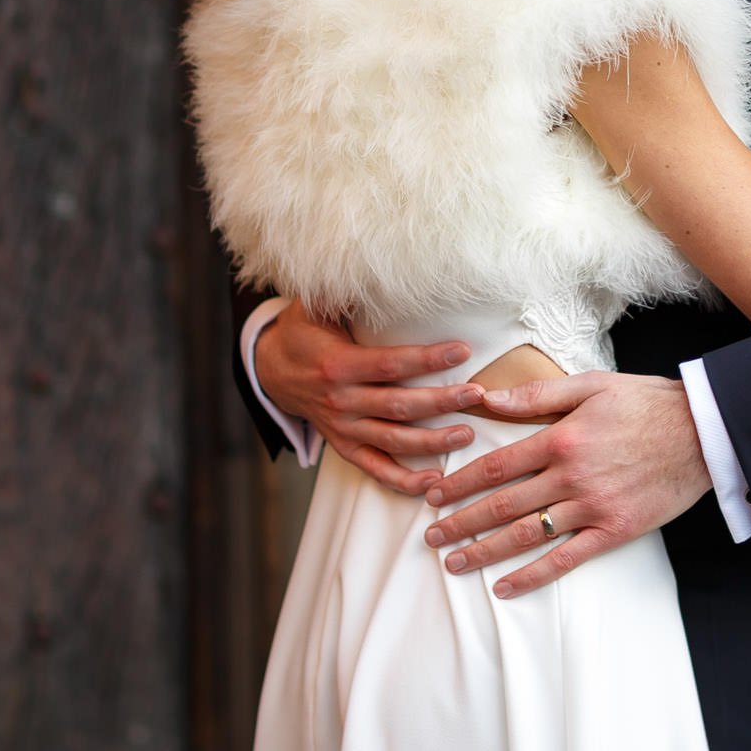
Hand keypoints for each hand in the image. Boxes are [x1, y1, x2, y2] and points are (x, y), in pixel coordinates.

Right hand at [254, 301, 488, 494]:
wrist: (272, 369)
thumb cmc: (304, 331)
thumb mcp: (315, 305)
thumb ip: (344, 293)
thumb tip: (374, 268)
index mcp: (337, 365)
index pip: (391, 364)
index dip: (428, 359)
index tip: (463, 350)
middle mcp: (340, 401)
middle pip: (398, 406)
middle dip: (441, 402)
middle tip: (477, 394)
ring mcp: (342, 428)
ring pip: (392, 441)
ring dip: (431, 443)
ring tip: (468, 435)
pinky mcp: (344, 446)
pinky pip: (374, 469)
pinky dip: (402, 480)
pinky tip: (433, 482)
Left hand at [420, 371, 709, 597]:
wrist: (703, 433)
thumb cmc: (647, 403)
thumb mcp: (590, 385)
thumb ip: (536, 396)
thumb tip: (486, 397)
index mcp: (561, 439)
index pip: (496, 466)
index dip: (460, 483)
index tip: (433, 496)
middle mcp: (570, 476)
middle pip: (503, 505)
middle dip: (461, 522)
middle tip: (431, 537)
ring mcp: (592, 507)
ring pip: (527, 535)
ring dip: (486, 551)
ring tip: (454, 563)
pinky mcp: (614, 530)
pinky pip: (566, 559)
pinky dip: (533, 575)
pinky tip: (505, 586)